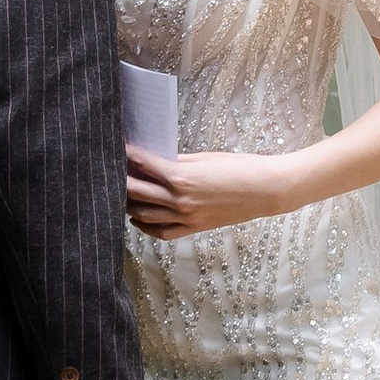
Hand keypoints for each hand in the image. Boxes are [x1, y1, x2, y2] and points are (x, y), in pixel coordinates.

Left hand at [124, 143, 293, 239]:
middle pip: (136, 192)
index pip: (143, 164)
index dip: (127, 155)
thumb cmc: (240, 168)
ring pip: (143, 214)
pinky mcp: (194, 228)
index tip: (118, 148)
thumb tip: (155, 159)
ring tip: (121, 193)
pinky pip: (162, 232)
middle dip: (121, 180)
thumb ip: (177, 160)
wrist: (266, 190)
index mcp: (181, 177)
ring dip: (128, 204)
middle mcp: (179, 200)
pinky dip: (146, 227)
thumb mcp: (206, 158)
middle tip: (113, 170)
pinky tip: (138, 218)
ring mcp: (185, 217)